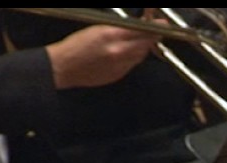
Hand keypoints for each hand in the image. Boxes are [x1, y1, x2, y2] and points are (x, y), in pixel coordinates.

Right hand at [46, 23, 161, 89]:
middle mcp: (118, 52)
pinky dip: (132, 58)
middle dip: (151, 38)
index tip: (162, 24)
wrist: (64, 67)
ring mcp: (120, 65)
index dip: (155, 28)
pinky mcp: (118, 75)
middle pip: (145, 44)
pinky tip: (125, 53)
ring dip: (142, 47)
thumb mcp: (97, 29)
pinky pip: (132, 65)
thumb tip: (137, 26)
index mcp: (111, 36)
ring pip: (141, 55)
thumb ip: (120, 28)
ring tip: (138, 41)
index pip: (142, 31)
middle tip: (154, 32)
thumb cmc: (75, 46)